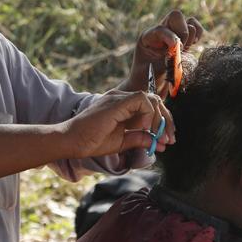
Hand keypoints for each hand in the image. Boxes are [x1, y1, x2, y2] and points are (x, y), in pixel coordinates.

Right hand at [60, 90, 174, 158]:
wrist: (72, 141)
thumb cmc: (91, 141)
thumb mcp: (122, 142)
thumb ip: (140, 139)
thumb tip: (159, 143)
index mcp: (123, 106)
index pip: (151, 107)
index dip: (163, 123)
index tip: (167, 141)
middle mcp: (122, 98)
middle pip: (155, 101)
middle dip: (166, 121)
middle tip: (169, 140)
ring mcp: (119, 97)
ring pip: (151, 99)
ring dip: (159, 119)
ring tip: (156, 136)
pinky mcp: (116, 101)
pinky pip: (142, 100)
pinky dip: (148, 114)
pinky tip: (143, 128)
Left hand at [126, 10, 204, 93]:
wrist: (147, 88)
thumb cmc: (145, 80)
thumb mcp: (152, 71)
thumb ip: (166, 60)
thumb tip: (181, 48)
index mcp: (147, 37)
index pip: (162, 28)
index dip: (171, 37)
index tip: (177, 49)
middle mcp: (160, 33)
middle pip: (176, 16)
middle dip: (182, 31)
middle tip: (181, 48)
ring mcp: (173, 36)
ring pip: (188, 21)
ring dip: (191, 35)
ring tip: (185, 49)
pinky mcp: (184, 42)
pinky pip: (196, 29)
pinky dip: (198, 35)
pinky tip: (193, 46)